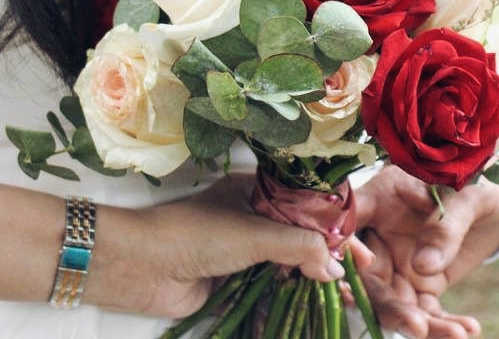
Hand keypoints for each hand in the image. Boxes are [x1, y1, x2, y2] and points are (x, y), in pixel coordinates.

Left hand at [86, 174, 341, 317]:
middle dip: (323, 257)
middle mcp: (251, 219)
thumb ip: (299, 247)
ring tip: (339, 295)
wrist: (141, 267)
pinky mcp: (232, 282)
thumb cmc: (196, 235)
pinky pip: (266, 290)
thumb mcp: (255, 233)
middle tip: (353, 275)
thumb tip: (334, 269)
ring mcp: (241, 252)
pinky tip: (308, 306)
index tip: (357, 245)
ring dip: (307, 280)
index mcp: (256, 192)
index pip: (304, 206)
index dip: (331, 225)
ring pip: (284, 266)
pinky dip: (285, 298)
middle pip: (297, 238)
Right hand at [353, 166, 498, 337]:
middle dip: (390, 307)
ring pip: (396, 303)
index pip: (350, 223)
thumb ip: (444, 226)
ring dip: (421, 325)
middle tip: (418, 326)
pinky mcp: (424, 283)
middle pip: (370, 278)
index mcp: (381, 198)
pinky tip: (468, 329)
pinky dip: (444, 326)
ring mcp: (401, 263)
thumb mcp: (467, 196)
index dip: (346, 247)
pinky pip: (426, 312)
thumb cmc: (481, 182)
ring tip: (455, 334)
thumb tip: (422, 267)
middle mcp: (382, 235)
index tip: (363, 267)